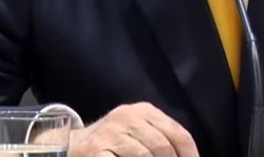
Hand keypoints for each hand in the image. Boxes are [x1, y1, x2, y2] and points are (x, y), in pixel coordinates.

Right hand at [68, 102, 199, 156]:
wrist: (73, 147)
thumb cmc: (113, 143)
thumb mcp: (138, 132)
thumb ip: (161, 140)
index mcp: (143, 111)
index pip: (178, 132)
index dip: (190, 155)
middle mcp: (127, 117)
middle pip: (163, 146)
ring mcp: (111, 133)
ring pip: (145, 156)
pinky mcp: (98, 150)